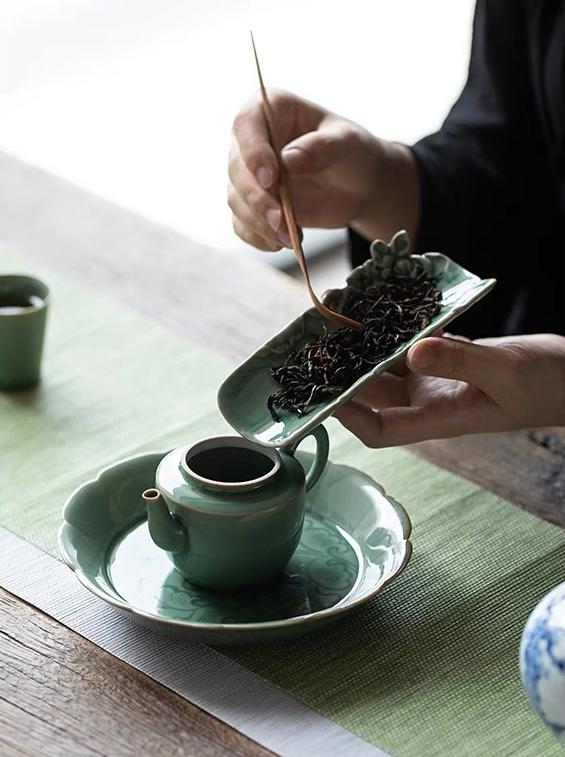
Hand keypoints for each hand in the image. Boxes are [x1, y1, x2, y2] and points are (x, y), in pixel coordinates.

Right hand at [228, 89, 417, 250]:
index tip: (271, 179)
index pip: (246, 126)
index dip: (253, 153)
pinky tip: (281, 244)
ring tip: (291, 238)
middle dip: (257, 200)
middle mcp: (252, 141)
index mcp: (271, 110)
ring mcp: (249, 175)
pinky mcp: (252, 205)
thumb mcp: (347, 143)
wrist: (358, 185)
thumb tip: (288, 160)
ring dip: (259, 223)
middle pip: (236, 169)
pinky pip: (242, 224)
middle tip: (281, 222)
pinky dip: (258, 238)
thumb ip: (320, 148)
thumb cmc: (353, 153)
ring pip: (236, 200)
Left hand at [334, 333, 564, 446]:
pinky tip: (378, 305)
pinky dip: (394, 327)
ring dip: (363, 344)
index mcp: (439, 417)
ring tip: (339, 316)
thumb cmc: (547, 384)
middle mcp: (429, 400)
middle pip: (373, 392)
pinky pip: (409, 343)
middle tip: (317, 342)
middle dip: (345, 371)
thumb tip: (412, 351)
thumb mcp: (504, 371)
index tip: (325, 394)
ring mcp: (435, 378)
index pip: (381, 430)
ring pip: (387, 364)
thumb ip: (461, 360)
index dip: (350, 417)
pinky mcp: (445, 356)